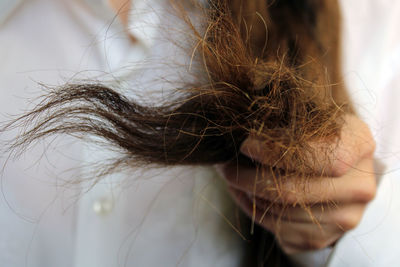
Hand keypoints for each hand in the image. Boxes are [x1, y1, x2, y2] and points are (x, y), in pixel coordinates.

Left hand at [218, 114, 376, 253]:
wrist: (338, 172)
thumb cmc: (316, 138)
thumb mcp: (309, 119)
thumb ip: (284, 121)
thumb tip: (241, 131)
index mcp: (359, 145)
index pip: (316, 154)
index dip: (275, 152)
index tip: (245, 146)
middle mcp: (360, 186)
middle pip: (293, 190)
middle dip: (249, 178)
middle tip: (225, 167)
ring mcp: (346, 217)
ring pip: (281, 213)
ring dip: (247, 195)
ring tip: (233, 177)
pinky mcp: (325, 237)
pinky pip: (279, 229)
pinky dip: (254, 211)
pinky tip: (245, 194)